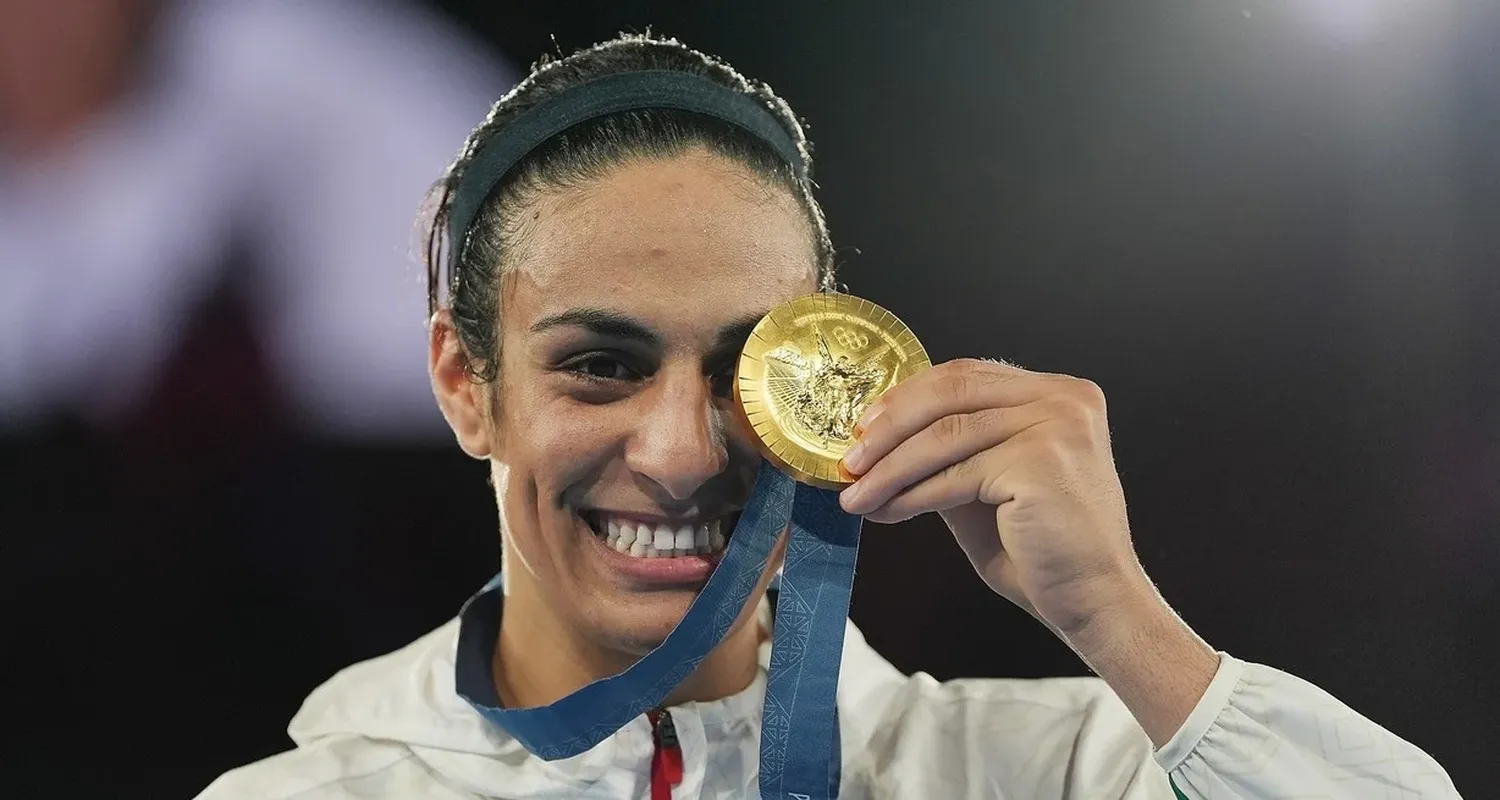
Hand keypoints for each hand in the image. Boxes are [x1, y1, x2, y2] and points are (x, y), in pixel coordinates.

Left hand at [838, 358, 1148, 636]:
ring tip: (856, 494)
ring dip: (890, 467)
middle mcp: (1064, 397)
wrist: (1094, 602)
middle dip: (889, 426)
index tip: (863, 428)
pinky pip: (955, 474)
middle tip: (850, 459)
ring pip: (945, 434)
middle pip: (950, 391)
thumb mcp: (988, 484)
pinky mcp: (1040, 461)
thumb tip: (879, 438)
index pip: (965, 375)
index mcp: (1058, 392)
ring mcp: (1056, 424)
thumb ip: (952, 451)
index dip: (906, 397)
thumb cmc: (1042, 551)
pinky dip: (911, 494)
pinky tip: (886, 511)